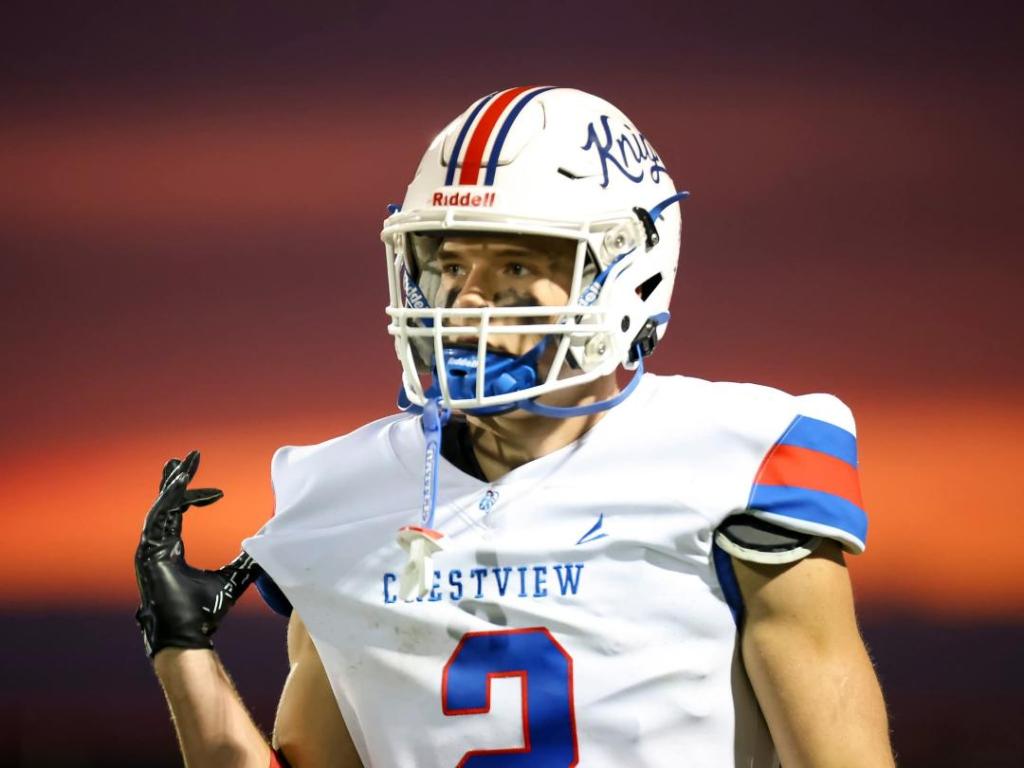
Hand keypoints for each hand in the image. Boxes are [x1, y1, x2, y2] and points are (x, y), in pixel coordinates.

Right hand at [134, 450, 260, 657]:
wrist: (190, 635)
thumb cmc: (206, 612)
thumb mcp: (233, 578)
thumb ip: (246, 560)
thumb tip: (266, 546)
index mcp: (171, 549)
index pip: (178, 513)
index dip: (192, 495)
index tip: (217, 489)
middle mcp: (157, 546)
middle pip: (164, 505)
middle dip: (174, 480)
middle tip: (184, 458)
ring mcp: (149, 550)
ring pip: (159, 508)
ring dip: (172, 486)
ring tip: (183, 467)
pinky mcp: (147, 554)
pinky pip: (157, 519)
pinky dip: (168, 501)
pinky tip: (180, 485)